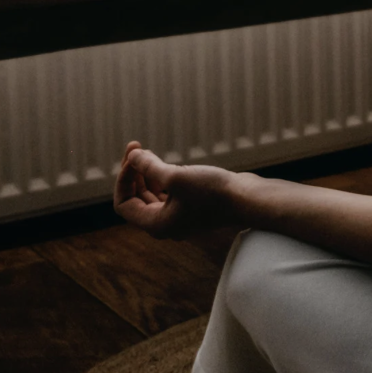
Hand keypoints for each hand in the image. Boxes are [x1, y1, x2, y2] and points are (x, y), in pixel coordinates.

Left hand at [113, 141, 233, 238]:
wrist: (248, 199)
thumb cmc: (213, 191)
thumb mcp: (176, 177)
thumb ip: (150, 167)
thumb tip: (132, 156)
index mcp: (156, 224)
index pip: (124, 204)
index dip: (123, 179)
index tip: (132, 157)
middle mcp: (165, 224)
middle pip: (136, 199)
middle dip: (133, 173)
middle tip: (136, 148)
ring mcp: (179, 217)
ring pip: (152, 195)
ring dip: (146, 174)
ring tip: (147, 152)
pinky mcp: (192, 208)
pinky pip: (167, 194)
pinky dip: (161, 178)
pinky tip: (166, 163)